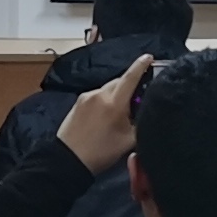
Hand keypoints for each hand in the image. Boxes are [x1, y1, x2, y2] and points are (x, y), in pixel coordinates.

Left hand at [58, 54, 151, 173]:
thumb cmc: (101, 152)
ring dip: (116, 94)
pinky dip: (105, 100)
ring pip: (107, 89)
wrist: (67, 159)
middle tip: (139, 97)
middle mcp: (99, 94)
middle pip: (119, 81)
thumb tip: (149, 111)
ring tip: (121, 111)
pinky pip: (96, 96)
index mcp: (114, 102)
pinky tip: (105, 115)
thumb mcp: (129, 141)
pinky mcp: (77, 103)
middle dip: (130, 85)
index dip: (141, 66)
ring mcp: (86, 97)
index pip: (130, 77)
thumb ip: (141, 122)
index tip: (149, 57)